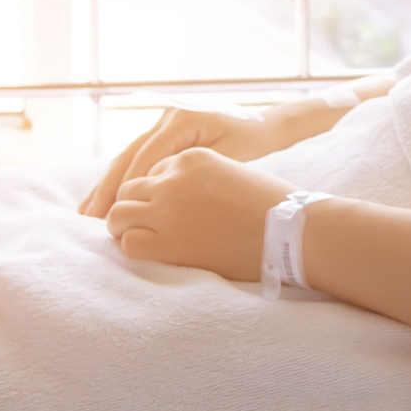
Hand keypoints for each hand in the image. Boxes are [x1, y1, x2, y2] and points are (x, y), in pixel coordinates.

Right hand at [79, 105, 301, 218]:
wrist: (264, 125)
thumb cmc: (251, 142)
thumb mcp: (225, 158)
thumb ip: (190, 173)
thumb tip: (155, 195)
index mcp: (182, 119)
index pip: (145, 157)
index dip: (125, 187)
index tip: (111, 214)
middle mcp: (167, 116)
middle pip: (129, 155)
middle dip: (107, 188)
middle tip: (89, 217)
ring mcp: (163, 121)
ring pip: (129, 155)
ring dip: (109, 183)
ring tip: (88, 210)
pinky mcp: (165, 131)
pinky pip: (139, 155)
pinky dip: (123, 177)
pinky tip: (107, 197)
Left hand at [105, 147, 292, 281]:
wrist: (291, 230)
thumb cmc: (272, 205)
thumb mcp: (232, 172)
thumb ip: (201, 179)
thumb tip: (186, 199)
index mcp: (192, 157)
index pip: (152, 171)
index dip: (154, 192)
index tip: (160, 208)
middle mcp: (174, 178)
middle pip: (129, 188)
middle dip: (132, 206)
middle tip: (140, 224)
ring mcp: (167, 209)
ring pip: (119, 214)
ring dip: (124, 226)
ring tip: (136, 238)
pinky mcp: (167, 241)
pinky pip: (128, 242)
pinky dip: (132, 248)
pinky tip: (148, 252)